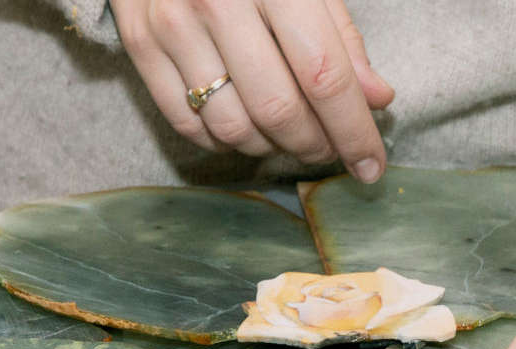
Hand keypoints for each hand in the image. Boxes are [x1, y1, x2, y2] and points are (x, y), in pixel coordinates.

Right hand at [110, 0, 394, 180]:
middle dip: (315, 145)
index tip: (371, 165)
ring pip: (233, 126)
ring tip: (292, 137)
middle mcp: (216, 2)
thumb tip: (376, 100)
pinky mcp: (139, 43)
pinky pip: (188, 123)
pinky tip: (248, 129)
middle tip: (331, 148)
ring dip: (272, 149)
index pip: (323, 75)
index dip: (353, 130)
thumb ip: (341, 37)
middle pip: (278, 110)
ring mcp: (171, 24)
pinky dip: (226, 141)